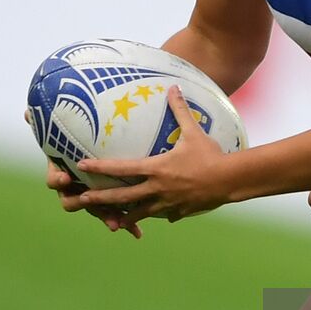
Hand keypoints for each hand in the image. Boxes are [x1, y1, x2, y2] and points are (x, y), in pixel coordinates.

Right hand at [26, 110, 141, 237]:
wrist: (98, 155)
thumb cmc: (79, 141)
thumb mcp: (67, 130)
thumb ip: (49, 122)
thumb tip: (27, 111)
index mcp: (63, 174)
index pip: (54, 180)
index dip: (57, 180)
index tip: (65, 178)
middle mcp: (75, 189)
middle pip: (72, 201)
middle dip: (80, 203)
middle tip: (89, 200)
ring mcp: (92, 199)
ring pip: (96, 211)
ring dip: (105, 217)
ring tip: (116, 224)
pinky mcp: (110, 204)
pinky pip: (117, 215)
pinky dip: (127, 223)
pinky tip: (138, 232)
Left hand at [76, 85, 231, 223]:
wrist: (228, 180)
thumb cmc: (209, 155)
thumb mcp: (194, 131)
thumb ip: (180, 110)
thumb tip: (173, 87)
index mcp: (155, 169)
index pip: (121, 168)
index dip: (99, 167)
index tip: (81, 165)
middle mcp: (156, 188)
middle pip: (122, 197)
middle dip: (101, 199)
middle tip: (82, 200)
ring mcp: (167, 203)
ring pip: (140, 213)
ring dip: (125, 216)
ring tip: (112, 221)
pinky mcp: (179, 211)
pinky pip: (166, 215)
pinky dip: (160, 214)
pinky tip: (159, 216)